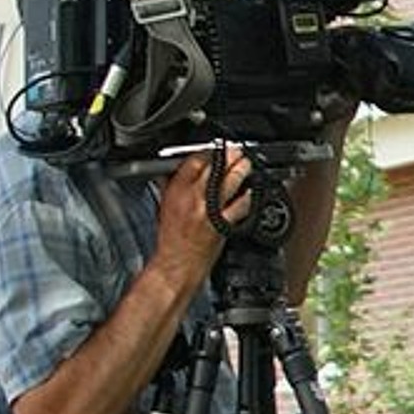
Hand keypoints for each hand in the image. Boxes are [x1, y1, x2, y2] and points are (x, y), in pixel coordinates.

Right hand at [151, 143, 256, 272]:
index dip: (208, 151)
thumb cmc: (170, 241)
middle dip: (228, 156)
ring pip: (229, 183)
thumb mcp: (164, 206)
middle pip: (215, 168)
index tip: (216, 148)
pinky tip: (250, 192)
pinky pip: (239, 207)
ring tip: (246, 164)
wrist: (176, 265)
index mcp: (176, 191)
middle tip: (236, 151)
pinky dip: (246, 198)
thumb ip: (170, 186)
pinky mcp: (222, 224)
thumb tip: (174, 171)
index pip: (195, 161)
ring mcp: (209, 211)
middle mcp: (192, 198)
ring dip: (240, 170)